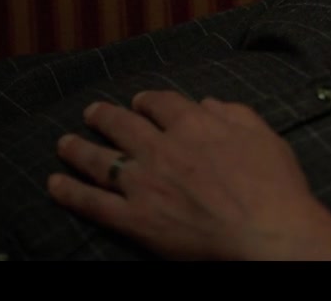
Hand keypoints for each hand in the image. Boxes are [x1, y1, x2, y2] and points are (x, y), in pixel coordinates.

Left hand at [47, 90, 330, 260]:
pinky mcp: (134, 218)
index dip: (147, 100)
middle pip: (123, 124)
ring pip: (100, 159)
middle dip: (105, 116)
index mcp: (195, 124)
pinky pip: (92, 202)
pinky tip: (55, 184)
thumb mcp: (264, 136)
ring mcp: (144, 183)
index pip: (160, 103)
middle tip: (93, 113)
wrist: (267, 230)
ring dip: (78, 148)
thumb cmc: (275, 185)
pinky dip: (70, 192)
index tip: (140, 102)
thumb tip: (208, 103)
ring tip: (65, 143)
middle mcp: (162, 147)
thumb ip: (235, 114)